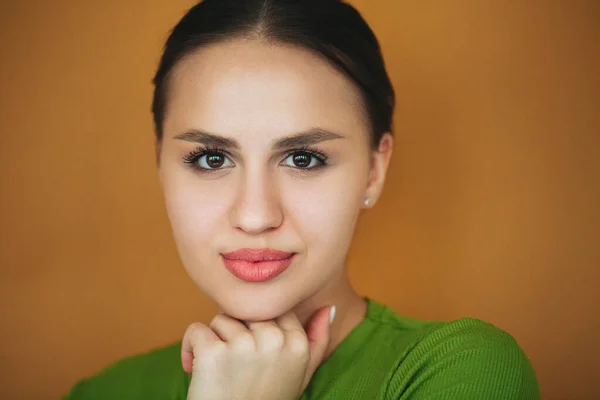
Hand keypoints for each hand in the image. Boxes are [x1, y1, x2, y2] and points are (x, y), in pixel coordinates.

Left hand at [182, 305, 333, 399]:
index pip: (272, 307)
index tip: (253, 355)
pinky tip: (197, 369)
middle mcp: (274, 340)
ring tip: (220, 371)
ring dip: (214, 341)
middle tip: (236, 366)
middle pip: (246, 310)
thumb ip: (317, 342)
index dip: (256, 328)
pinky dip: (190, 348)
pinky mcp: (214, 352)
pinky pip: (195, 330)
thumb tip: (327, 308)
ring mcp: (244, 345)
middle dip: (236, 332)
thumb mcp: (299, 376)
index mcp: (297, 344)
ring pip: (220, 318)